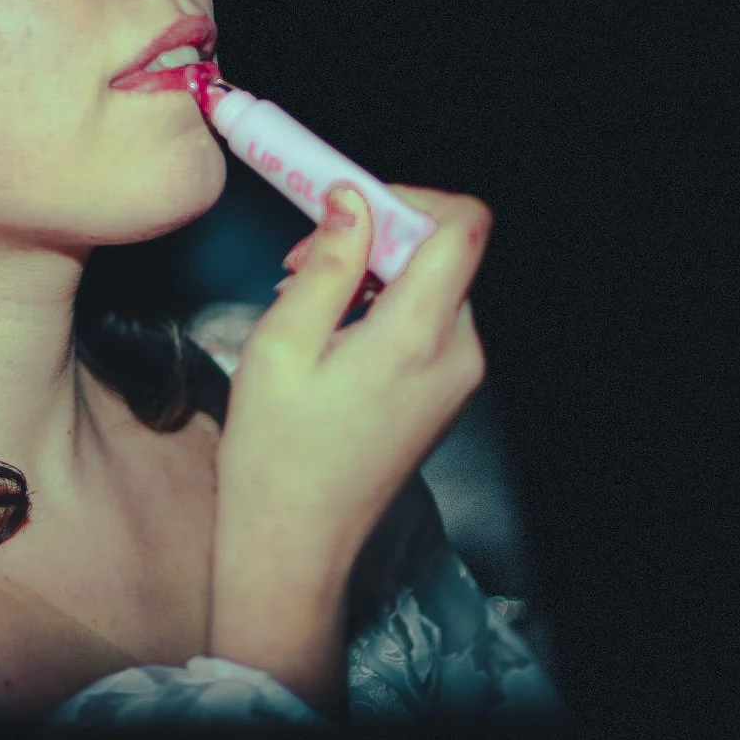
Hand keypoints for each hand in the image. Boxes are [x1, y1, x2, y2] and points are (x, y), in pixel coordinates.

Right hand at [207, 182, 488, 712]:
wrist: (296, 545)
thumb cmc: (276, 455)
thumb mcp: (282, 345)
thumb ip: (326, 265)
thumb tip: (351, 200)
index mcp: (418, 337)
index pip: (462, 226)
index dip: (408, 194)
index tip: (348, 199)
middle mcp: (457, 353)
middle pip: (441, 251)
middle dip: (372, 236)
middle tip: (300, 260)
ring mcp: (458, 376)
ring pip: (431, 283)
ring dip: (372, 272)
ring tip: (304, 304)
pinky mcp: (446, 392)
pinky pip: (428, 320)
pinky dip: (382, 306)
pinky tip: (328, 335)